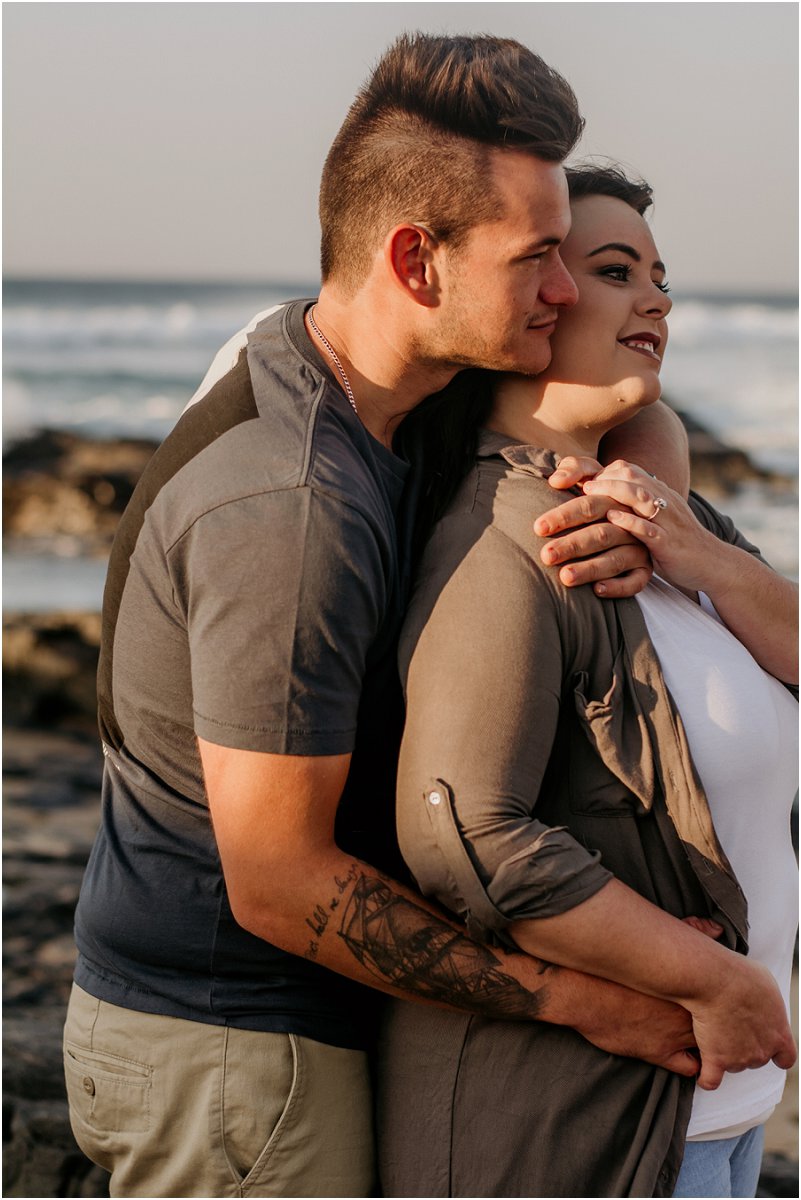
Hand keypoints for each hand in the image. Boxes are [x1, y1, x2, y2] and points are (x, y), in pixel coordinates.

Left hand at [535, 455, 652, 597]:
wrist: (705, 551)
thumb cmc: (654, 524)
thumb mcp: (627, 500)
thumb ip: (591, 479)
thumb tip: (556, 478)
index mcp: (631, 485)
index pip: (592, 481)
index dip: (567, 496)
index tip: (541, 516)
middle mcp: (641, 501)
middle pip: (598, 507)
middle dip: (567, 520)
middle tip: (540, 538)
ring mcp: (654, 525)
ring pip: (614, 538)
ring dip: (586, 556)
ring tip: (560, 571)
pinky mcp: (665, 550)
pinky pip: (640, 568)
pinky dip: (618, 579)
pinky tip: (596, 588)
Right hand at [571, 913, 723, 1075]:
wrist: (586, 993)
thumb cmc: (615, 967)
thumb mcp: (657, 943)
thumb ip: (689, 932)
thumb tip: (714, 927)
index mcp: (689, 986)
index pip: (720, 997)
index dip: (720, 999)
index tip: (717, 998)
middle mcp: (688, 1011)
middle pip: (719, 1024)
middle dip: (719, 1024)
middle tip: (714, 1020)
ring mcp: (676, 1035)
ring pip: (711, 1049)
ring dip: (709, 1047)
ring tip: (704, 1039)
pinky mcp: (661, 1053)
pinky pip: (691, 1067)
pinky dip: (692, 1065)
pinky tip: (687, 1057)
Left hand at [580, 460, 718, 593]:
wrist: (713, 563)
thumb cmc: (678, 542)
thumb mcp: (659, 518)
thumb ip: (640, 505)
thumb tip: (610, 499)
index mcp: (660, 493)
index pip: (630, 470)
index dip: (605, 471)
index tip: (583, 480)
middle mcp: (663, 501)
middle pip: (631, 477)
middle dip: (603, 477)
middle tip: (580, 484)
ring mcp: (667, 520)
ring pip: (639, 497)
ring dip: (611, 492)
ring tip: (588, 493)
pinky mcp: (668, 542)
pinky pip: (649, 528)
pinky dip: (631, 522)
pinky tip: (613, 518)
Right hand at [688, 956, 796, 1090]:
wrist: (714, 980)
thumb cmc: (740, 976)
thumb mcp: (766, 982)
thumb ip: (768, 1001)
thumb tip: (763, 999)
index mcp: (779, 1034)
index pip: (786, 1057)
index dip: (776, 1054)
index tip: (768, 1049)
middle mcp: (762, 1051)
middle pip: (755, 1059)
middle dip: (744, 1046)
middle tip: (730, 1025)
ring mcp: (739, 1058)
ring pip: (732, 1064)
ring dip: (724, 1053)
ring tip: (711, 1030)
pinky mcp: (716, 1060)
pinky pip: (711, 1080)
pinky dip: (706, 1077)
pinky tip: (702, 1070)